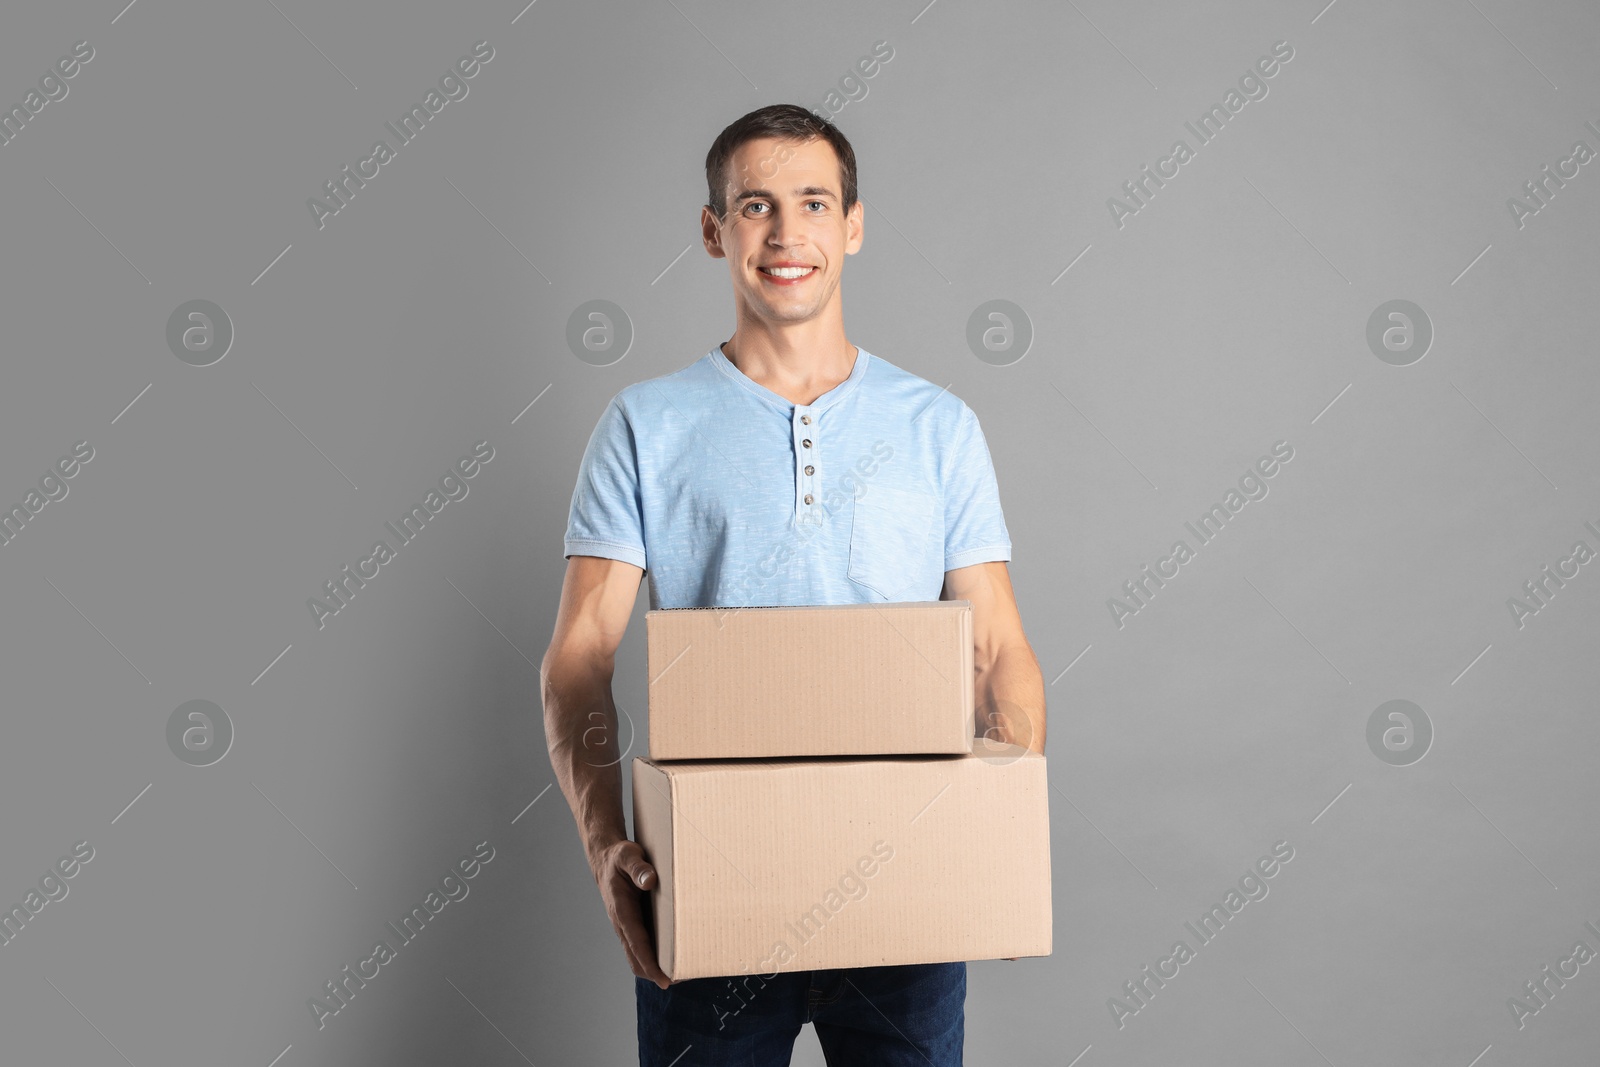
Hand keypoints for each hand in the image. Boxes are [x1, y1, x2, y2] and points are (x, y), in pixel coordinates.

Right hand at [592, 839, 670, 988]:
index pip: (637, 944)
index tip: (665, 980)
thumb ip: (638, 868)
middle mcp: (622, 924)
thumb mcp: (628, 856)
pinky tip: (673, 953)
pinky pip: (641, 946)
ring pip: (638, 956)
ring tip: (682, 972)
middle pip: (637, 959)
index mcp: (621, 910)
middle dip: (656, 973)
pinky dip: (654, 956)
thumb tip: (650, 881)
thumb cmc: (619, 857)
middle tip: (683, 978)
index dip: (651, 964)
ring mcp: (626, 926)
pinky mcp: (632, 924)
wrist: (605, 859)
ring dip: (656, 967)